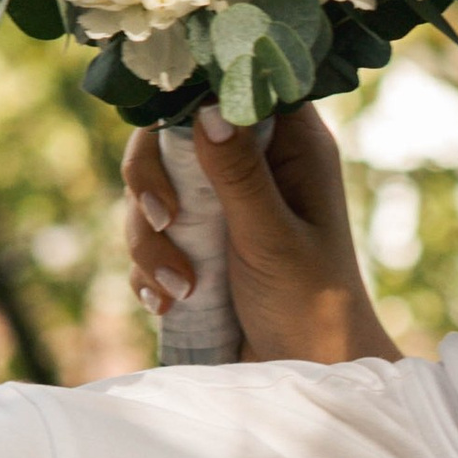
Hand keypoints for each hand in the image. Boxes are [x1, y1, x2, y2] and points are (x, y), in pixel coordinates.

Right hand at [123, 107, 398, 365]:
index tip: (171, 136)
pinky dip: (148, 269)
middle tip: (165, 222)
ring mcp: (219, 205)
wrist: (306, 370)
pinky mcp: (194, 243)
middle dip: (153, 184)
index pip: (229, 87)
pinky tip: (170, 302)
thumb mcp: (272, 237)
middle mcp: (252, 164)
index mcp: (289, 145)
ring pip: (150, 191)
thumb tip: (206, 109)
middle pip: (169, 136)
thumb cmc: (311, 303)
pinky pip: (146, 236)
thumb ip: (238, 175)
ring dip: (148, 240)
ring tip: (182, 288)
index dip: (189, 98)